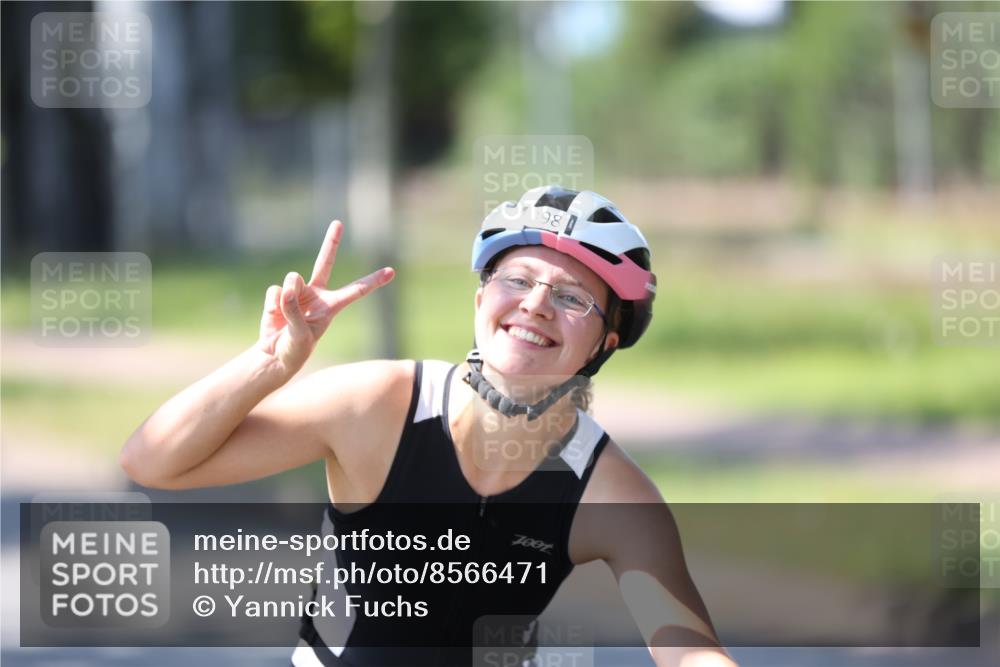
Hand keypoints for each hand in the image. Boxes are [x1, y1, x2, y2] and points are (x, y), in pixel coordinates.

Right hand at [257, 221, 393, 377]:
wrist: (274, 355)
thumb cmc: (295, 349)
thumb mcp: (300, 335)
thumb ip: (293, 311)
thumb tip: (286, 286)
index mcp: (332, 306)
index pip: (356, 290)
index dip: (373, 281)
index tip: (392, 271)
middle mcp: (317, 294)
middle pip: (324, 262)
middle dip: (331, 242)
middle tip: (338, 223)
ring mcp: (298, 292)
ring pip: (292, 279)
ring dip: (287, 296)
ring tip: (285, 316)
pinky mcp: (279, 294)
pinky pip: (275, 291)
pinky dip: (273, 304)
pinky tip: (275, 316)